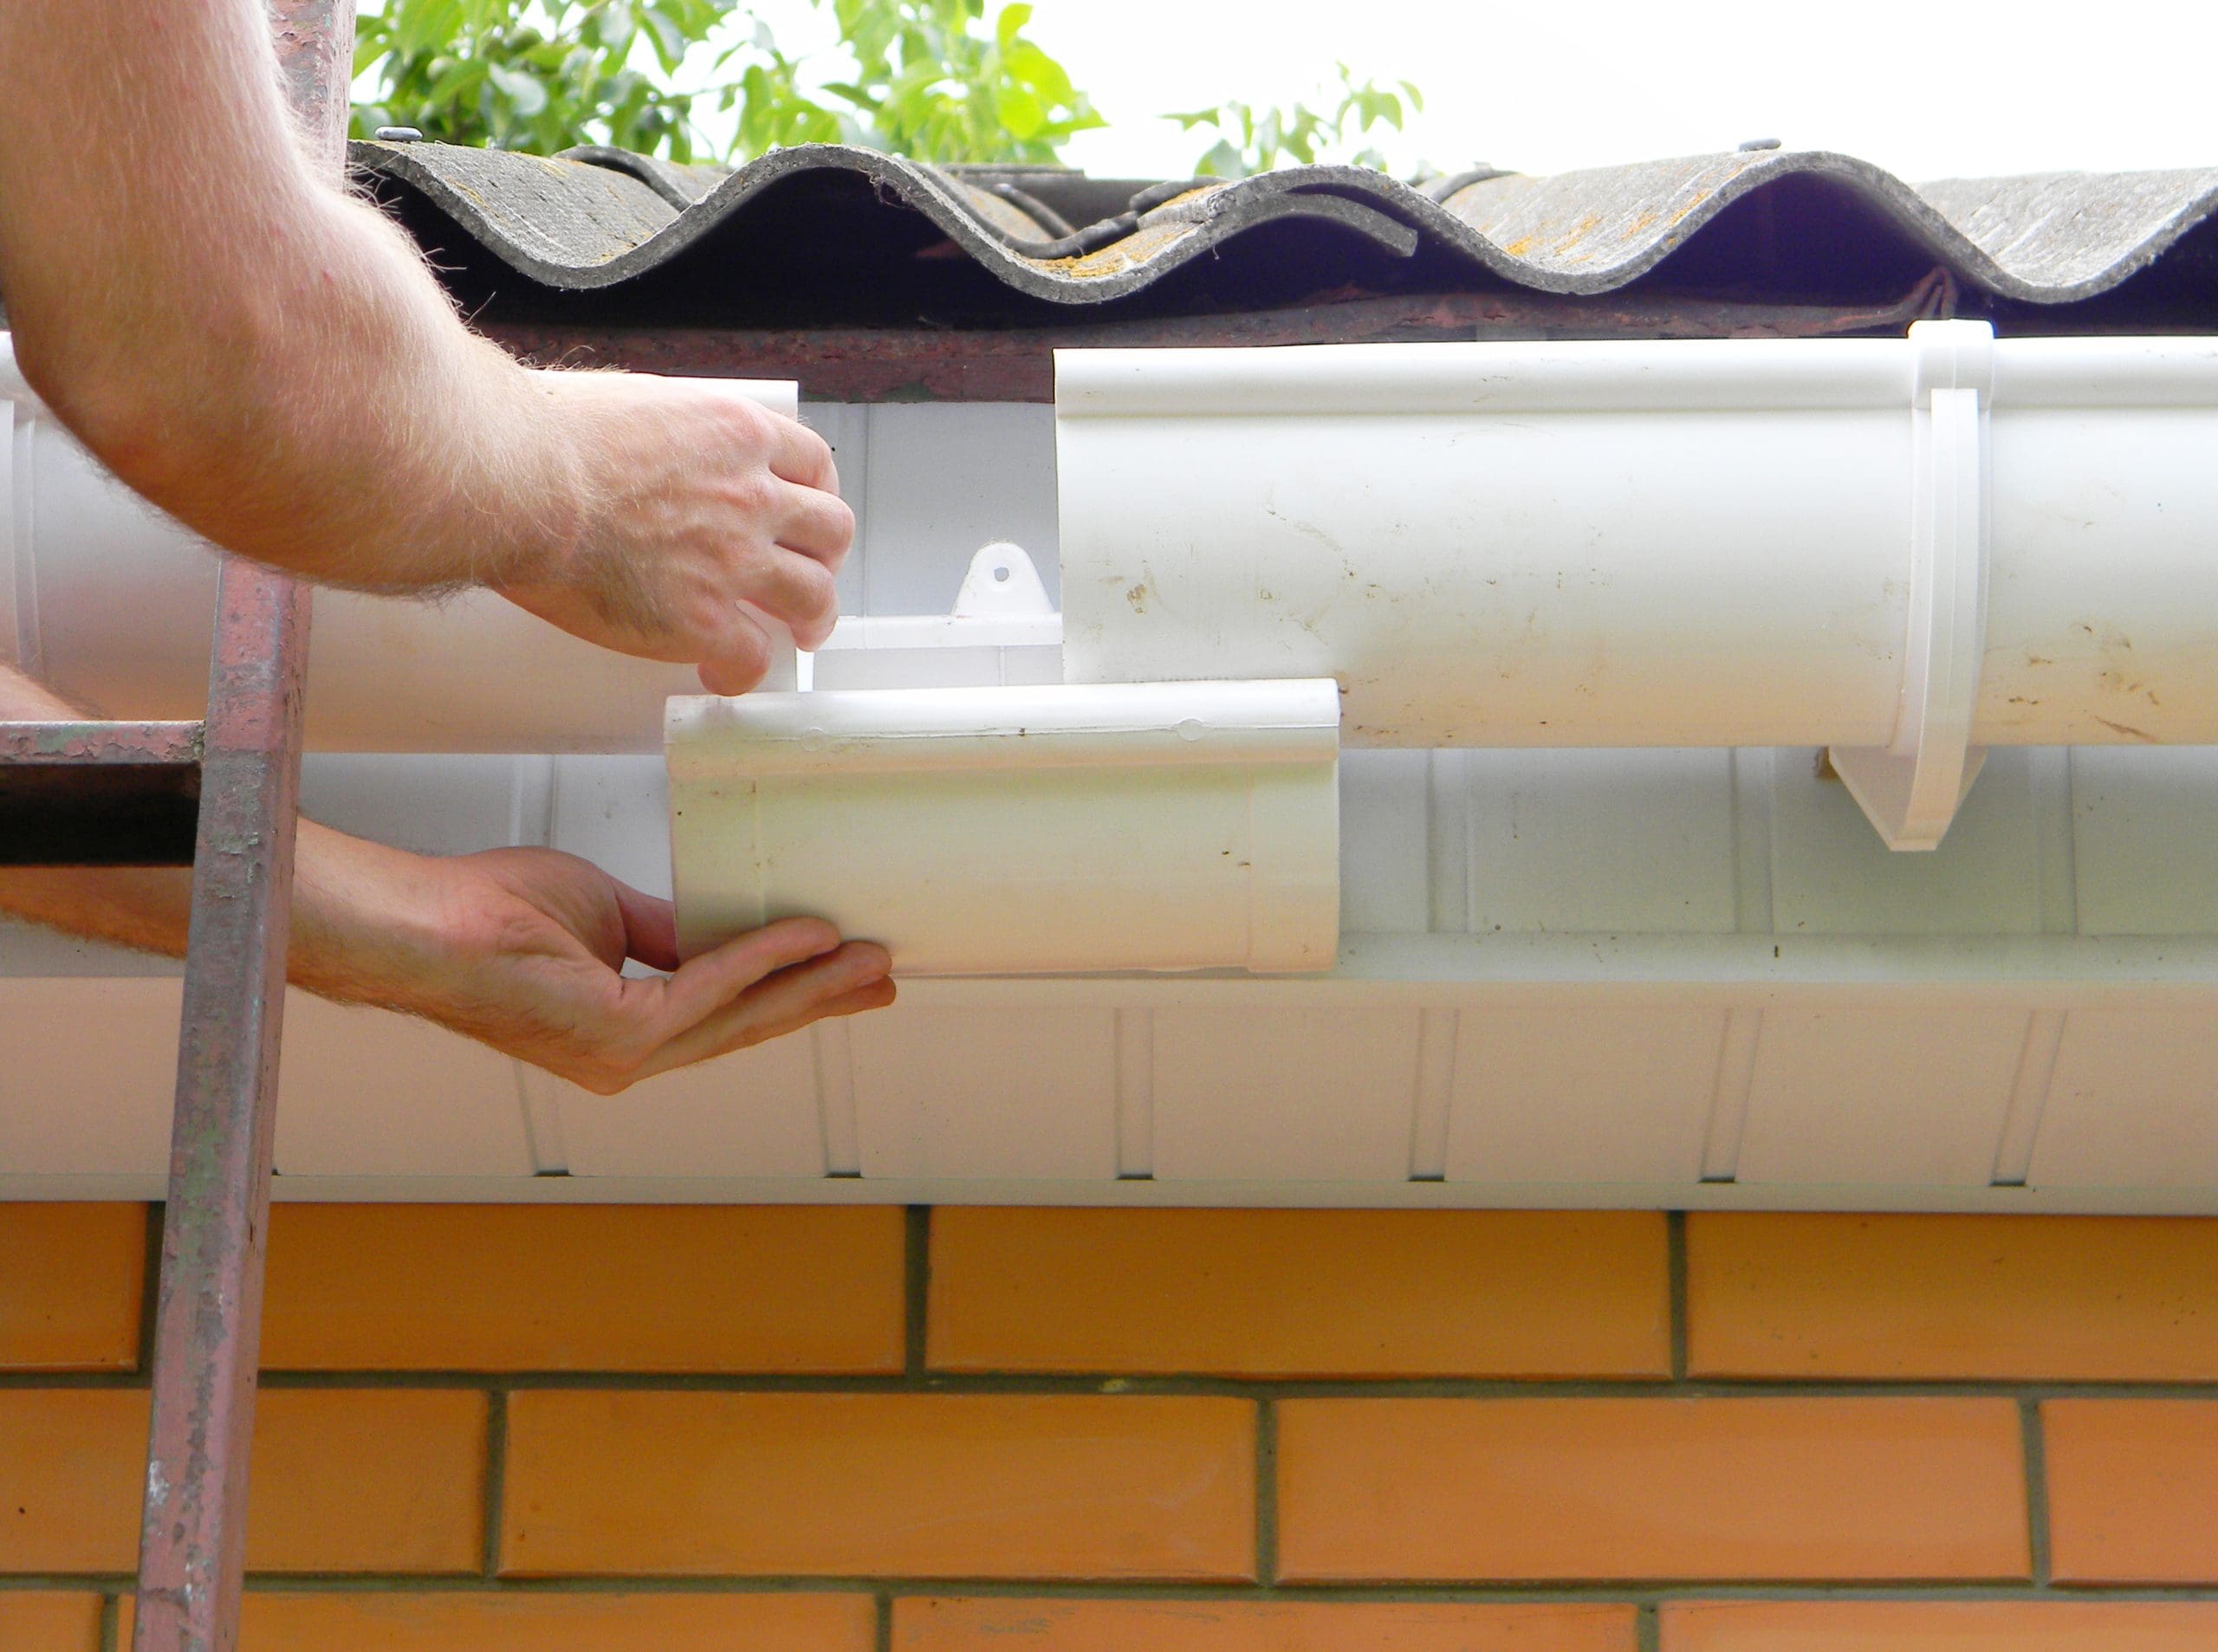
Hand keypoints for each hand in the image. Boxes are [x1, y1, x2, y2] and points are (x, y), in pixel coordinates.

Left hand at [299, 831, 893, 1092]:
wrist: (424, 924)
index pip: (726, 1018)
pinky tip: (807, 936)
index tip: (844, 976)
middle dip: (822, 1001)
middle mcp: (628, 1058)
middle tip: (884, 982)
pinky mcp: (618, 1036)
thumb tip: (719, 931)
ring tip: (870, 961)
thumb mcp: (605, 914)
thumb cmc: (487, 914)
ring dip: (814, 986)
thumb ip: (667, 934)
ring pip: (742, 1017)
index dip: (790, 997)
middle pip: (749, 1028)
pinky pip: (711, 990)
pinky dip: (763, 958)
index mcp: (623, 1033)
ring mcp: (624, 1056)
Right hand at [495, 370, 853, 693]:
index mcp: (735, 432)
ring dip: (812, 618)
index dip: (816, 494)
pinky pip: (752, 657)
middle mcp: (750, 495)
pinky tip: (723, 674)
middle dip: (826, 557)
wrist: (513, 483)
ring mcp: (733, 561)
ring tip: (798, 634)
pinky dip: (744, 672)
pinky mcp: (702, 621)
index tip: (807, 514)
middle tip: (809, 575)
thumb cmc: (542, 436)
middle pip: (830, 530)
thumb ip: (666, 430)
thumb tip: (651, 442)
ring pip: (813, 596)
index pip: (812, 462)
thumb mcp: (629, 400)